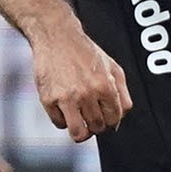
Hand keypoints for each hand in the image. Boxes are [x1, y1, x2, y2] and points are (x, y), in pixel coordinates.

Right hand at [30, 21, 132, 140]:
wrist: (57, 37)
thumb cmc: (86, 53)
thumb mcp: (113, 68)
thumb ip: (122, 94)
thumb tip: (120, 120)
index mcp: (105, 86)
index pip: (114, 119)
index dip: (112, 121)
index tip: (106, 117)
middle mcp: (86, 93)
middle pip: (97, 128)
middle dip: (97, 126)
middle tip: (93, 117)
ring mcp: (65, 98)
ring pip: (78, 133)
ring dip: (82, 132)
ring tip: (81, 123)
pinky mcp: (47, 99)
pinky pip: (59, 124)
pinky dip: (63, 120)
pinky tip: (65, 108)